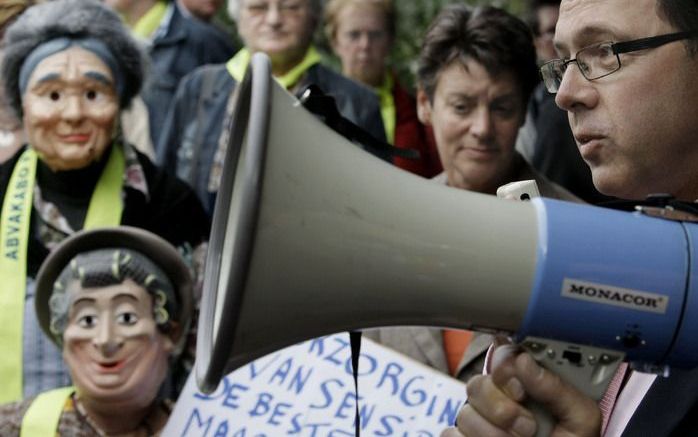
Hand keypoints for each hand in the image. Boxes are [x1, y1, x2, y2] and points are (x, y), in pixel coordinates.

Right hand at [441, 345, 600, 436]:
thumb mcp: (580, 420)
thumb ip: (559, 389)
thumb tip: (525, 361)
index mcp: (529, 387)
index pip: (502, 357)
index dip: (505, 369)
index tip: (521, 391)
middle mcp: (502, 401)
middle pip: (478, 383)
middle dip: (501, 409)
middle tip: (527, 428)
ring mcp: (481, 422)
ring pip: (464, 412)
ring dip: (491, 434)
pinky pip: (450, 433)